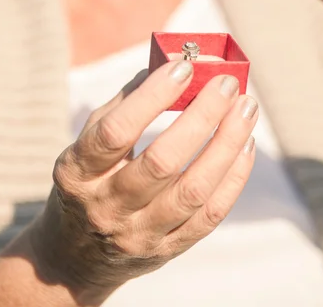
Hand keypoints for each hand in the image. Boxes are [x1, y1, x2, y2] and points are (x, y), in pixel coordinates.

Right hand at [32, 62, 256, 303]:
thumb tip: (171, 66)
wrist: (77, 255)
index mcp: (78, 172)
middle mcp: (106, 208)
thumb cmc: (89, 180)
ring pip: (193, 191)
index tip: (184, 68)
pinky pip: (209, 215)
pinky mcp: (166, 251)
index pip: (115, 132)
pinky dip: (233, 177)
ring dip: (226, 144)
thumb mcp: (87, 142)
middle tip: (226, 85)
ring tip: (246, 108)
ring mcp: (138, 235)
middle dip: (201, 117)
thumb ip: (125, 104)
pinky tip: (245, 144)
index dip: (152, 97)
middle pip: (161, 163)